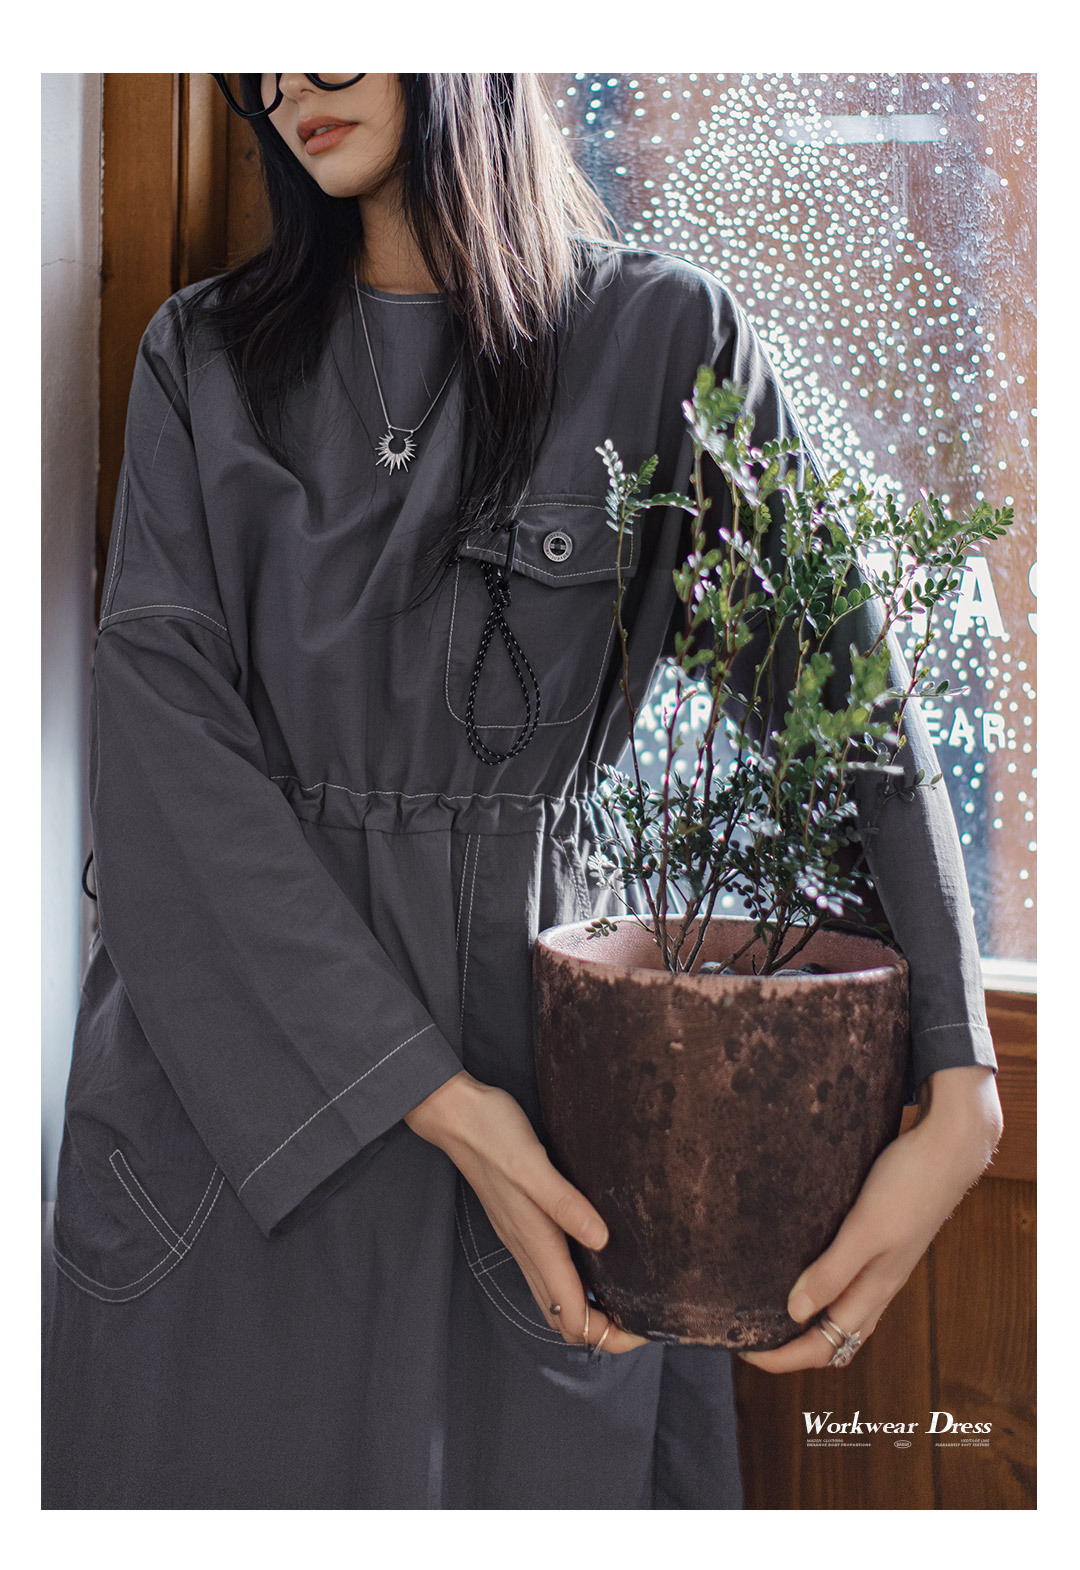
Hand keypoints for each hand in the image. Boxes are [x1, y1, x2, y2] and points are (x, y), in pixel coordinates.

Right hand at [405, 1071, 650, 1354]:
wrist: (455, 1115)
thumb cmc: (493, 1134)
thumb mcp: (533, 1164)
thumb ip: (566, 1204)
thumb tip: (603, 1242)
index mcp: (535, 1241)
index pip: (572, 1314)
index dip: (608, 1334)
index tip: (645, 1330)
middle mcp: (526, 1248)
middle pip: (564, 1317)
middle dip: (602, 1332)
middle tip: (643, 1323)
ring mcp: (520, 1239)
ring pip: (554, 1298)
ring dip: (587, 1313)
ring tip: (625, 1304)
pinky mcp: (519, 1224)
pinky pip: (547, 1273)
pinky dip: (573, 1287)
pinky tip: (592, 1267)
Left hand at [738, 1064, 1002, 1372]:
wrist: (949, 1150)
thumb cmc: (907, 1186)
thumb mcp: (864, 1229)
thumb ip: (832, 1272)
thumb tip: (794, 1314)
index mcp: (873, 1290)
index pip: (825, 1346)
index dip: (784, 1357)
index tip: (744, 1351)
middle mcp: (880, 1285)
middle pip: (836, 1339)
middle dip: (795, 1348)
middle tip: (753, 1336)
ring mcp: (884, 1264)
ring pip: (845, 1314)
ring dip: (811, 1323)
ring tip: (772, 1310)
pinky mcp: (885, 1241)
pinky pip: (851, 1284)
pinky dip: (825, 1292)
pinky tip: (805, 1268)